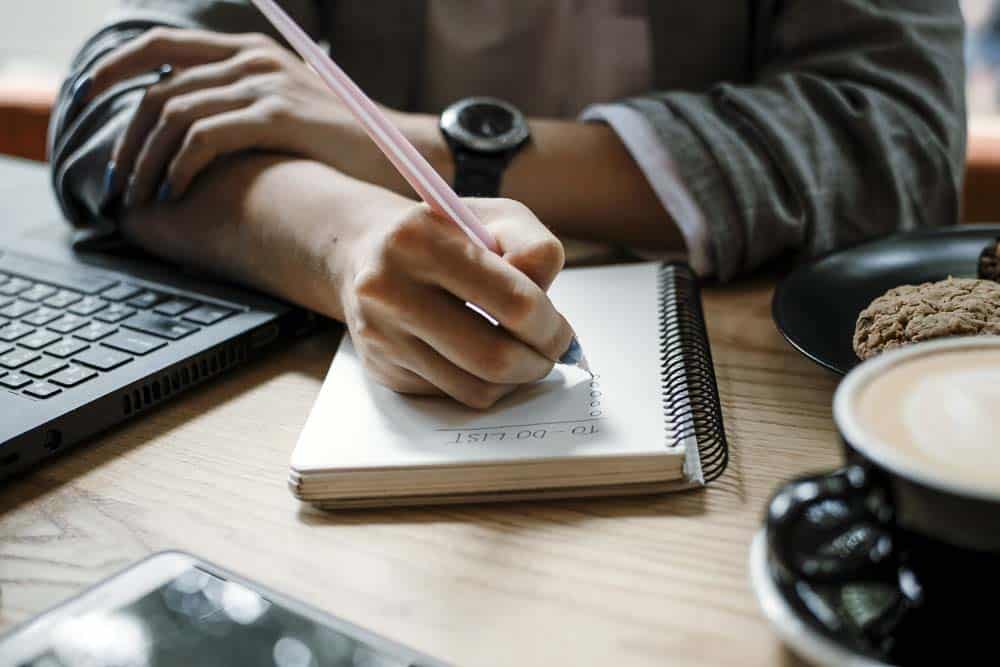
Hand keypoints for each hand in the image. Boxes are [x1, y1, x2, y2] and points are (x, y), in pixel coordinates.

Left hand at [87, 28, 390, 206]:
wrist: (402, 151)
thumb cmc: (343, 143)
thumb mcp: (287, 110)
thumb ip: (242, 107)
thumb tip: (187, 136)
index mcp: (248, 51)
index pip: (159, 46)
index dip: (114, 70)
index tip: (87, 101)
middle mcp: (252, 59)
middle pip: (159, 85)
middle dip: (127, 136)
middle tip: (118, 178)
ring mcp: (266, 85)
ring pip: (174, 113)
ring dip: (146, 159)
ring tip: (140, 196)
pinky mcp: (279, 116)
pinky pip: (205, 137)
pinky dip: (179, 165)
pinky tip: (175, 191)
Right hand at [338, 197, 571, 408]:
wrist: (368, 253)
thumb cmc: (447, 235)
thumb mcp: (496, 218)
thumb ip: (535, 249)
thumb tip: (546, 311)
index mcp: (420, 240)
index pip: (514, 303)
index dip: (551, 327)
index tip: (561, 332)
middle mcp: (389, 289)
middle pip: (494, 357)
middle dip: (538, 362)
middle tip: (549, 354)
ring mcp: (381, 334)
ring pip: (475, 387)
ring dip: (514, 380)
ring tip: (521, 356)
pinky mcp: (382, 368)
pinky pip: (451, 395)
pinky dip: (480, 383)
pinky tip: (481, 358)